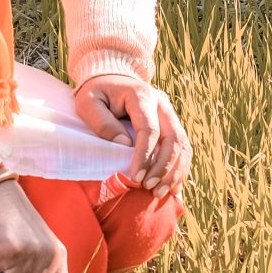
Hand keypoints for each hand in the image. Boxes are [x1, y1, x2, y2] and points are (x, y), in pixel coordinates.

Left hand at [76, 74, 189, 197]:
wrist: (110, 79)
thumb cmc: (96, 93)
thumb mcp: (88, 102)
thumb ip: (102, 122)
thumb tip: (123, 145)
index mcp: (142, 96)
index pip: (150, 129)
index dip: (145, 156)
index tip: (136, 177)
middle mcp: (162, 104)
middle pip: (174, 138)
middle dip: (164, 167)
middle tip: (150, 188)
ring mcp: (169, 113)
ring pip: (183, 144)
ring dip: (175, 171)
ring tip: (160, 193)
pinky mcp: (171, 124)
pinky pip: (183, 147)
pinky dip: (180, 168)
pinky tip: (173, 187)